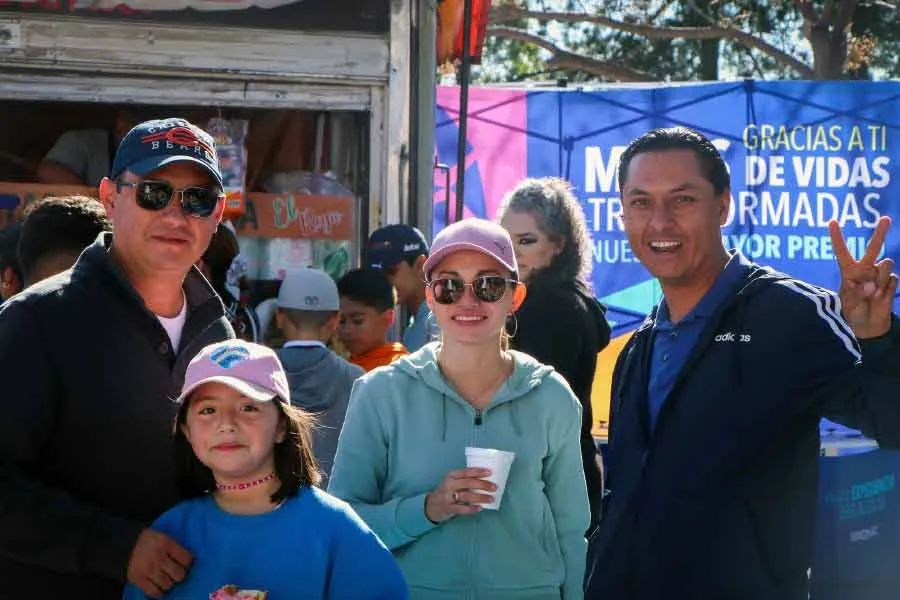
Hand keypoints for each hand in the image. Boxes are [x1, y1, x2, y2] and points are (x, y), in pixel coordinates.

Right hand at [126, 529, 192, 597]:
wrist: (123, 544)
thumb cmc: (147, 540)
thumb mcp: (163, 537)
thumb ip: (174, 547)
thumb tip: (189, 561)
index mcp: (166, 543)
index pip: (186, 559)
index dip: (188, 563)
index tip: (185, 565)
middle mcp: (158, 557)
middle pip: (179, 574)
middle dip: (179, 575)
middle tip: (176, 573)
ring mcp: (148, 569)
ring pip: (167, 584)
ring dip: (168, 583)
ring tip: (166, 579)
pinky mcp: (138, 579)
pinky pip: (153, 591)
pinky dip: (158, 592)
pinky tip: (159, 589)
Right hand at [425, 467, 495, 523]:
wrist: (431, 505)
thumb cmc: (447, 491)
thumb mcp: (452, 482)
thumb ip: (465, 480)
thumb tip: (486, 480)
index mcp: (451, 475)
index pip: (466, 472)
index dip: (478, 471)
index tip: (490, 472)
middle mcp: (449, 485)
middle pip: (468, 483)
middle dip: (483, 485)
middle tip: (494, 487)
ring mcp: (447, 497)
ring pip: (466, 496)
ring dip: (480, 497)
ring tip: (491, 498)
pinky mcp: (448, 508)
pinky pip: (461, 509)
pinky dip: (471, 509)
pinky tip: (480, 508)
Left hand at [829, 216, 896, 338]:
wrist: (867, 325)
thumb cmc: (851, 312)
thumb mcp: (847, 304)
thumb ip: (857, 293)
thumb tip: (872, 285)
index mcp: (849, 270)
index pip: (842, 251)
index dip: (837, 237)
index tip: (832, 221)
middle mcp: (865, 269)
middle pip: (873, 248)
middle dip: (881, 233)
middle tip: (887, 218)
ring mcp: (879, 275)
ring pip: (886, 264)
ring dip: (881, 277)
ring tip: (873, 292)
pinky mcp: (891, 282)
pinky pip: (893, 279)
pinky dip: (887, 289)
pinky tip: (881, 297)